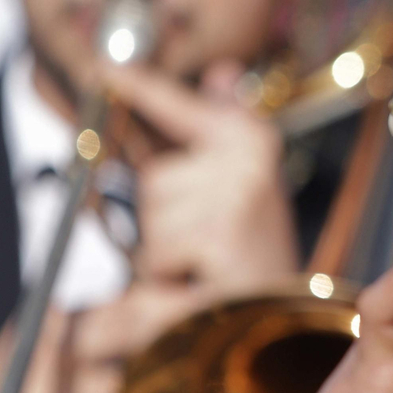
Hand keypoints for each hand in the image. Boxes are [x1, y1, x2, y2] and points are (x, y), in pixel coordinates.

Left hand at [102, 61, 297, 290]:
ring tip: (205, 271)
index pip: (180, 106)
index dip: (141, 87)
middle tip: (204, 249)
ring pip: (150, 224)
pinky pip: (155, 260)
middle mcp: (249, 161)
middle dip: (163, 223)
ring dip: (162, 260)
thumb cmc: (252, 258)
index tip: (106, 67)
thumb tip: (224, 73)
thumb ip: (226, 126)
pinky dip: (165, 288)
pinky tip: (202, 289)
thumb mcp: (244, 189)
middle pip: (152, 182)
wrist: (286, 325)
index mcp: (250, 141)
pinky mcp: (221, 236)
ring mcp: (237, 196)